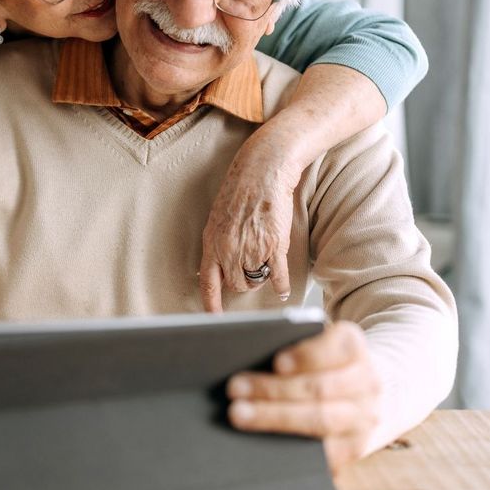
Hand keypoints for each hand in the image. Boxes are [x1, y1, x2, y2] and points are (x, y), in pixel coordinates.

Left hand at [199, 125, 302, 311]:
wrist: (262, 172)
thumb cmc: (239, 191)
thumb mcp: (216, 219)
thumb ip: (215, 245)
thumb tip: (210, 270)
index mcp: (212, 243)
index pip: (207, 283)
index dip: (211, 304)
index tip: (214, 318)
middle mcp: (229, 250)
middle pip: (236, 285)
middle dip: (243, 283)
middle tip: (251, 272)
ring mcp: (252, 249)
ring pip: (255, 281)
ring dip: (260, 278)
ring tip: (264, 265)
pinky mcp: (274, 246)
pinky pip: (276, 277)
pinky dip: (280, 286)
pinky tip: (282, 291)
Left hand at [226, 321, 380, 470]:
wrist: (356, 393)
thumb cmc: (316, 363)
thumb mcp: (310, 344)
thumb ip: (286, 343)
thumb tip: (244, 354)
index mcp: (353, 346)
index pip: (340, 346)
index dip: (308, 355)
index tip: (277, 362)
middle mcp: (367, 382)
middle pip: (321, 387)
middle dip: (274, 389)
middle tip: (234, 389)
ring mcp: (363, 418)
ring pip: (320, 419)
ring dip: (274, 417)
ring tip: (238, 413)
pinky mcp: (353, 448)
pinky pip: (323, 453)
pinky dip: (290, 447)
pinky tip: (260, 443)